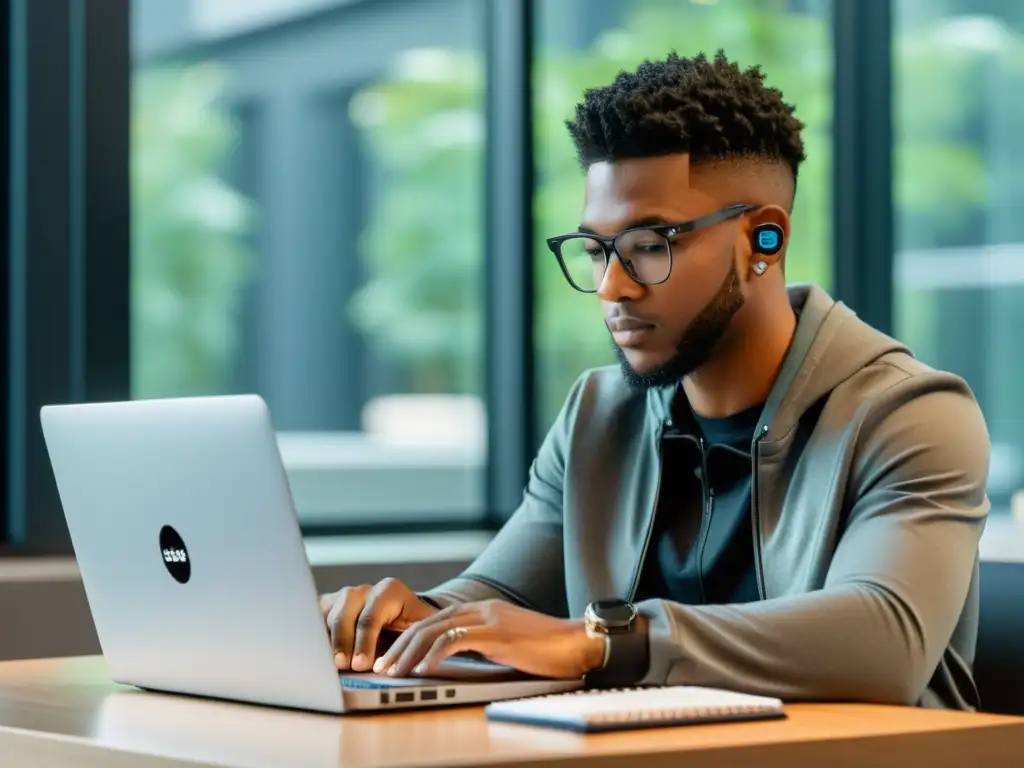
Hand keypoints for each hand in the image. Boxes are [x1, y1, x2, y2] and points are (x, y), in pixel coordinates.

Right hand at [320, 578, 437, 671]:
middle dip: (343, 641)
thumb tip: (428, 656)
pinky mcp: (327, 607)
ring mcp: (343, 597)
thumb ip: (425, 637)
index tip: (362, 664)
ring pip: (328, 615)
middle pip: (345, 614)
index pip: (372, 616)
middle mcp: (363, 591)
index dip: (365, 641)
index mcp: (389, 591)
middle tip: (343, 665)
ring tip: (328, 663)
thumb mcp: (423, 625)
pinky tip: (314, 655)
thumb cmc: (411, 624)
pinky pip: (315, 619)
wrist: (398, 614)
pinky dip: (313, 636)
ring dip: (327, 640)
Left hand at [372, 599, 606, 679]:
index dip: (407, 639)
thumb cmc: (545, 650)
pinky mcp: (495, 632)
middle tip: (382, 667)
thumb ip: (481, 646)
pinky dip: (433, 655)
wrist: (576, 643)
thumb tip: (454, 662)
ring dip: (409, 653)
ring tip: (394, 672)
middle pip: (426, 623)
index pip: (433, 620)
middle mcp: (480, 609)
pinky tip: (422, 669)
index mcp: (481, 610)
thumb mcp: (505, 645)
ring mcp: (487, 618)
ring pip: (434, 630)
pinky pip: (454, 641)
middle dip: (399, 646)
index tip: (391, 658)